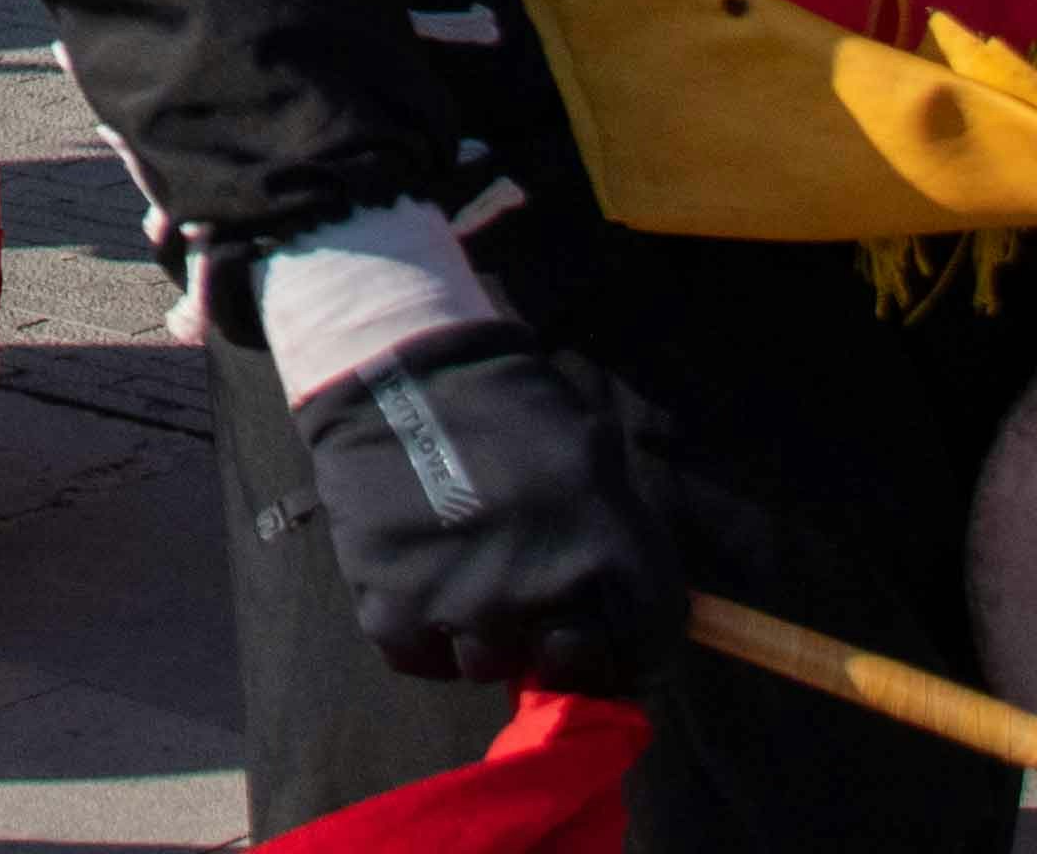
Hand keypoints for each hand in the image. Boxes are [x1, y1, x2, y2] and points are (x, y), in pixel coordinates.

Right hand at [293, 324, 690, 692]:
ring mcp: (465, 609)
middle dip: (551, 643)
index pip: (643, 653)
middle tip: (526, 598)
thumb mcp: (594, 459)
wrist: (399, 369)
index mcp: (609, 554)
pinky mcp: (393, 609)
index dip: (624, 646)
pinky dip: (417, 630)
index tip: (601, 630)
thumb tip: (624, 619)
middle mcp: (543, 594)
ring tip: (461, 571)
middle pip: (563, 668)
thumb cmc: (507, 408)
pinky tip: (416, 577)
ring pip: (486, 665)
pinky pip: (417, 658)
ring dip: (480, 631)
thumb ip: (617, 542)